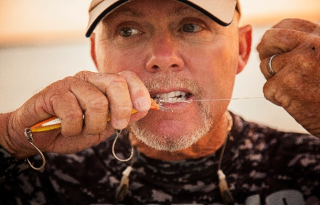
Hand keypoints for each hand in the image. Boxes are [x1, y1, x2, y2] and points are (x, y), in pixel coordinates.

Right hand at [2, 71, 150, 158]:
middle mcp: (89, 79)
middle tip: (117, 126)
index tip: (143, 108)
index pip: (126, 77)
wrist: (39, 136)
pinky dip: (73, 129)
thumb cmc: (73, 130)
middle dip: (121, 108)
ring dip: (93, 125)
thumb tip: (145, 108)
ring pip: (96, 102)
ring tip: (83, 130)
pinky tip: (66, 129)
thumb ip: (122, 117)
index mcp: (103, 84)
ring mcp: (71, 83)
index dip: (139, 91)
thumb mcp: (103, 127)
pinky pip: (73, 113)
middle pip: (115, 83)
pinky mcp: (54, 92)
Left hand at [257, 18, 319, 136]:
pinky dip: (278, 98)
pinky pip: (268, 89)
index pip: (287, 25)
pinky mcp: (285, 85)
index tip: (273, 48)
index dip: (274, 38)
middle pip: (270, 40)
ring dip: (275, 80)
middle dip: (266, 52)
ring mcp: (297, 64)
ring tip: (297, 90)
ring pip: (266, 66)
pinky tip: (298, 103)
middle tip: (271, 66)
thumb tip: (268, 42)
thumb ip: (307, 48)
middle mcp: (310, 46)